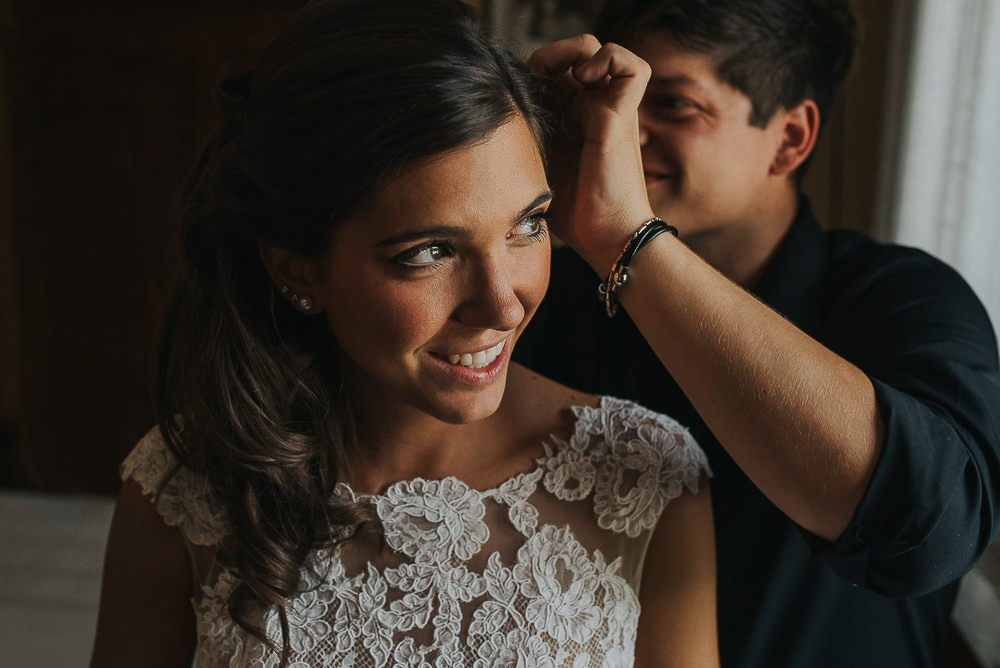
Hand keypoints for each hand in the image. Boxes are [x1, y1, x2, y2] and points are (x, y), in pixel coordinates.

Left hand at [527, 35, 654, 271]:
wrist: (606, 238)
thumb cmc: (574, 214)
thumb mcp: (536, 168)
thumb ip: (524, 142)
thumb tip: (488, 127)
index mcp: (573, 120)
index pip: (550, 74)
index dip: (531, 74)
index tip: (516, 97)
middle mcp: (593, 109)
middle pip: (568, 56)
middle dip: (545, 62)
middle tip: (532, 86)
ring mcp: (610, 109)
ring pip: (596, 50)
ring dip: (572, 53)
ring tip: (558, 78)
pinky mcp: (622, 114)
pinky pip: (630, 66)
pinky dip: (608, 60)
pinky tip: (584, 79)